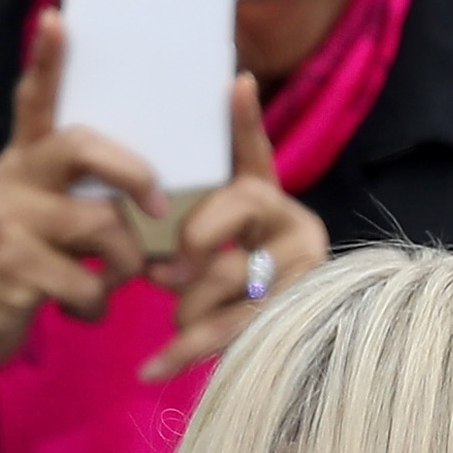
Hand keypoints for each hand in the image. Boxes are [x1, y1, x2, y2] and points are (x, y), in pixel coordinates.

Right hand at [0, 12, 167, 452]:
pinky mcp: (9, 265)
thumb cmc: (14, 271)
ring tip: (116, 283)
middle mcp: (10, 179)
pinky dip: (97, 305)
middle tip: (159, 204)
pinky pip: (86, 282)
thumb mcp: (40, 224)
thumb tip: (156, 201)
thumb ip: (82, 202)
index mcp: (22, 163)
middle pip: (80, 146)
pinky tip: (81, 309)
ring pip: (100, 224)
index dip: (47, 61)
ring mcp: (6, 220)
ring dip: (126, 264)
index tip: (59, 19)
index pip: (33, 100)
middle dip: (132, 172)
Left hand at [139, 74, 329, 381]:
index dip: (244, 122)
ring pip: (233, 274)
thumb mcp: (198, 247)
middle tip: (164, 270)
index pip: (254, 154)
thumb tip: (160, 258)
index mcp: (268, 198)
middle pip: (243, 206)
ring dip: (190, 303)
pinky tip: (151, 368)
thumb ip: (181, 229)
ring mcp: (302, 273)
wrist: (280, 351)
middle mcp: (296, 227)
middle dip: (197, 236)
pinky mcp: (293, 318)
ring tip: (173, 321)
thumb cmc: (217, 288)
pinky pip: (231, 331)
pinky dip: (184, 351)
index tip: (234, 84)